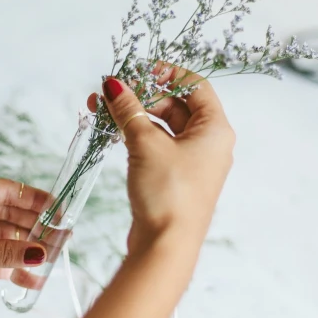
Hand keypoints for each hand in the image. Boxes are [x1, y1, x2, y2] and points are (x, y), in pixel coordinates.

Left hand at [0, 177, 50, 292]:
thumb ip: (2, 252)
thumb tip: (39, 254)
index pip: (3, 191)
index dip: (33, 200)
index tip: (58, 211)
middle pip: (5, 215)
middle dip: (33, 229)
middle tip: (60, 239)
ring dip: (23, 251)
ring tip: (50, 261)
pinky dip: (7, 268)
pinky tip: (29, 279)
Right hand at [89, 63, 234, 259]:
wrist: (166, 245)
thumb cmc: (167, 192)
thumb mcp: (145, 143)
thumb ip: (128, 109)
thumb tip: (112, 84)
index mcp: (215, 129)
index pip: (194, 85)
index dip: (166, 74)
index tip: (136, 72)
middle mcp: (209, 143)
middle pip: (176, 104)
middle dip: (141, 96)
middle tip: (109, 95)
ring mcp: (192, 162)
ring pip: (163, 126)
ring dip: (134, 116)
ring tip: (102, 111)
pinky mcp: (175, 177)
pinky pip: (157, 146)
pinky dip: (137, 135)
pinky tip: (113, 131)